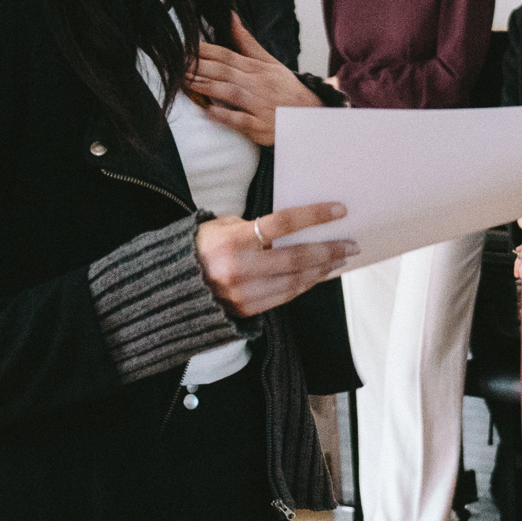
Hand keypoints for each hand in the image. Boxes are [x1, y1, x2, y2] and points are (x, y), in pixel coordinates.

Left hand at [186, 14, 320, 147]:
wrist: (311, 116)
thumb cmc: (286, 89)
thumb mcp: (270, 62)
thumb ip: (247, 42)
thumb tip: (231, 16)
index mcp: (257, 68)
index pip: (227, 55)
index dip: (204, 51)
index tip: (184, 47)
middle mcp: (257, 84)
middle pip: (225, 72)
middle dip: (200, 67)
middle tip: (176, 64)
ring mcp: (258, 105)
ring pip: (230, 93)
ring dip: (207, 87)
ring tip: (185, 83)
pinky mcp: (259, 125)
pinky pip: (241, 120)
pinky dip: (226, 115)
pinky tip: (209, 111)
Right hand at [197, 202, 353, 316]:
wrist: (171, 287)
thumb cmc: (200, 248)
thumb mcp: (221, 226)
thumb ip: (254, 227)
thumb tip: (292, 229)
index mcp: (233, 241)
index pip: (282, 224)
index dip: (314, 216)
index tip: (339, 210)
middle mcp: (240, 269)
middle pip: (296, 258)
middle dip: (328, 250)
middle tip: (351, 243)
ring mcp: (244, 293)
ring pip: (295, 281)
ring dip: (322, 269)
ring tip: (340, 259)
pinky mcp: (247, 310)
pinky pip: (286, 296)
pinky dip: (306, 284)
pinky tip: (319, 274)